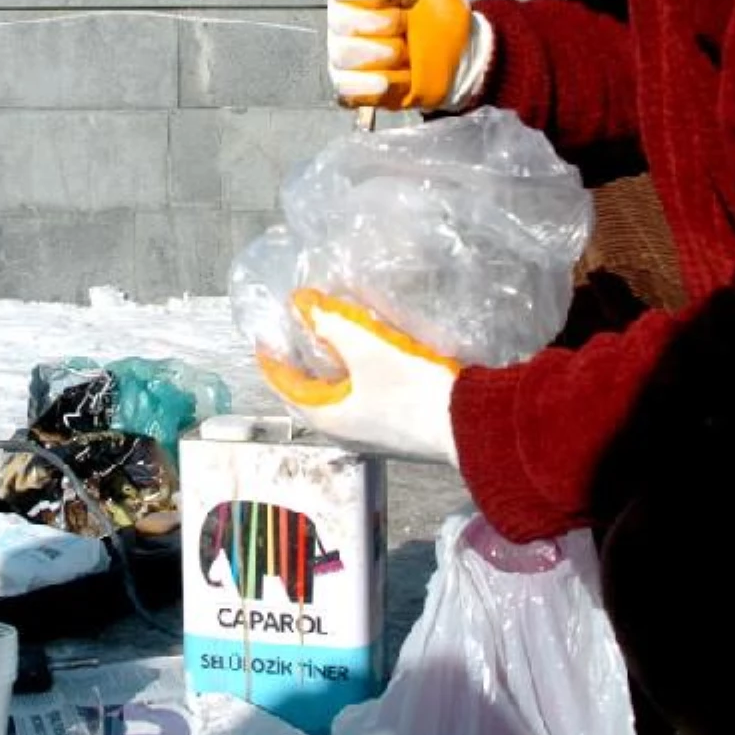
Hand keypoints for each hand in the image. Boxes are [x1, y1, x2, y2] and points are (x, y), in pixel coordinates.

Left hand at [256, 289, 460, 463]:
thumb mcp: (367, 348)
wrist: (470, 423)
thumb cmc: (412, 389)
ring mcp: (368, 431)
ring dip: (326, 369)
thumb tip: (300, 303)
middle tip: (292, 333)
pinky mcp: (392, 426)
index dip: (271, 356)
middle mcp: (342, 429)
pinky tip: (363, 358)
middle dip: (297, 362)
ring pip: (333, 395)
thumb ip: (331, 323)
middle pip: (307, 392)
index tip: (265, 332)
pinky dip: (350, 375)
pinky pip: (357, 397)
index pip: (283, 384)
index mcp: (326, 416)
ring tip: (324, 339)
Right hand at [327, 0, 472, 109]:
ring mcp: (345, 56)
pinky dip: (378, 85)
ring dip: (386, 54)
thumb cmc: (437, 5)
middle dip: (386, 22)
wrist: (460, 49)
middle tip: (408, 24)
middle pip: (341, 20)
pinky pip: (348, 89)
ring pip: (344, 55)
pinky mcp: (353, 87)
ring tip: (407, 52)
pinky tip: (400, 78)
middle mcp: (342, 20)